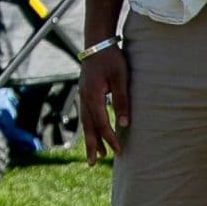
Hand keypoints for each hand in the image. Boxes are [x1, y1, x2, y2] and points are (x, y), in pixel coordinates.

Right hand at [80, 40, 131, 159]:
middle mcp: (84, 97)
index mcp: (92, 95)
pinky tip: (94, 133)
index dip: (109, 138)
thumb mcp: (121, 78)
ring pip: (85, 121)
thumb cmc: (111, 58)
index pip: (101, 123)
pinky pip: (86, 114)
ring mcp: (82, 94)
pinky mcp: (85, 92)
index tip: (119, 151)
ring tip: (95, 154)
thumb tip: (124, 124)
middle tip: (93, 164)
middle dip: (91, 145)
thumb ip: (122, 101)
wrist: (97, 41)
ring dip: (90, 138)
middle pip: (87, 126)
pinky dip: (90, 126)